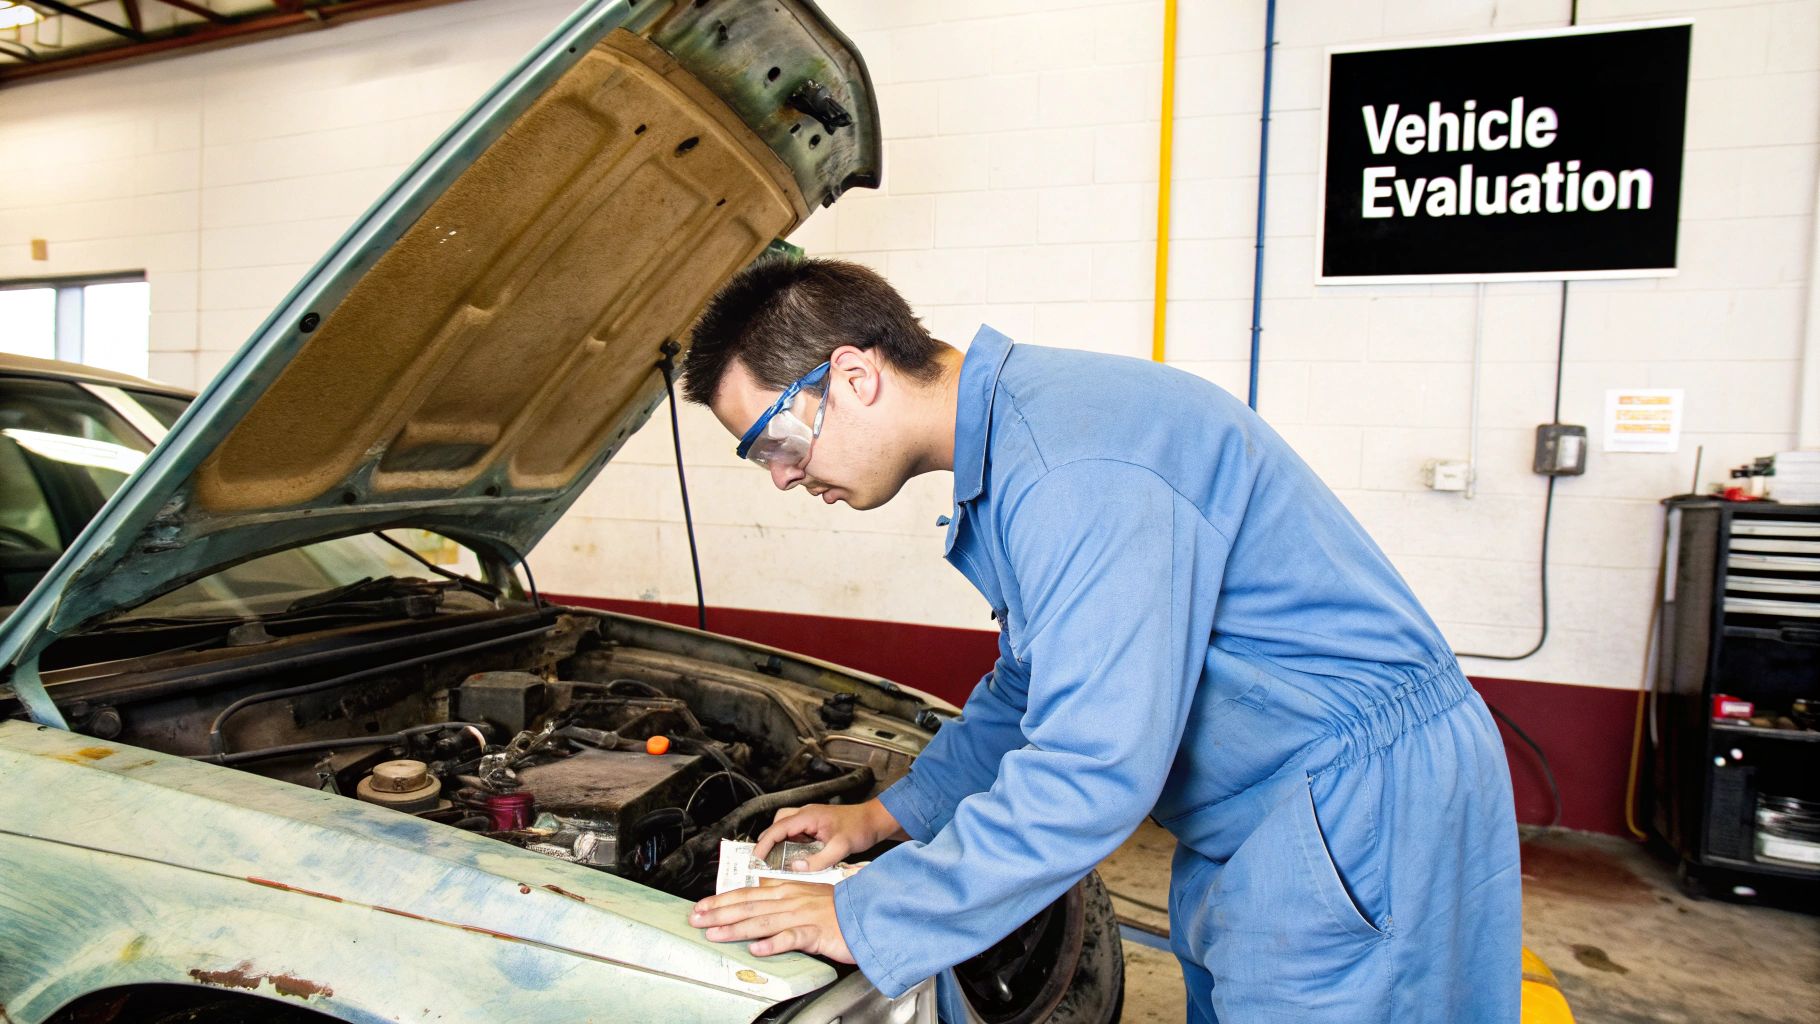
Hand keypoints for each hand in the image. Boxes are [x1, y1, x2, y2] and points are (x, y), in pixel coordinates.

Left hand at [691, 882, 853, 961]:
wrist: (867, 911)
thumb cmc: (837, 908)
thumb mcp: (806, 896)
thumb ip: (782, 897)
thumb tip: (758, 898)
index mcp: (787, 890)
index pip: (747, 894)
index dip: (721, 900)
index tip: (701, 906)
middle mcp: (790, 900)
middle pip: (748, 906)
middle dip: (719, 913)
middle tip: (696, 919)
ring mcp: (802, 916)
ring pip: (763, 922)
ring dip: (736, 929)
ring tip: (715, 934)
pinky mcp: (815, 932)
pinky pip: (792, 938)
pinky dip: (773, 944)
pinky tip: (757, 949)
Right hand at [754, 798, 905, 870]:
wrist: (875, 820)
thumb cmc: (861, 828)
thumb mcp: (841, 847)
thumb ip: (818, 860)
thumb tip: (795, 868)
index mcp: (808, 816)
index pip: (778, 829)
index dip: (765, 844)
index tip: (756, 859)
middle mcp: (806, 814)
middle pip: (776, 825)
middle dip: (768, 842)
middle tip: (763, 862)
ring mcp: (810, 818)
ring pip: (784, 827)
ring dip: (779, 842)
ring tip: (776, 861)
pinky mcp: (815, 824)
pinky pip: (795, 833)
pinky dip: (789, 843)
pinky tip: (794, 857)